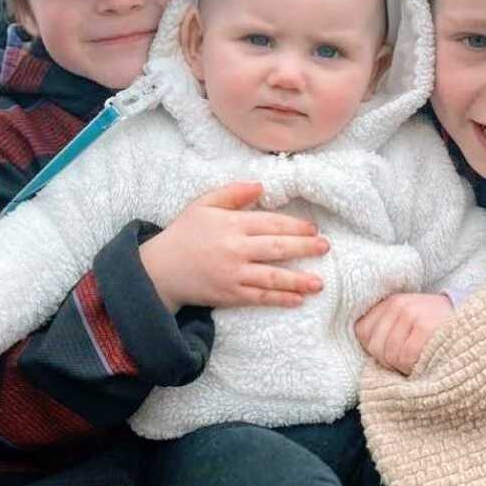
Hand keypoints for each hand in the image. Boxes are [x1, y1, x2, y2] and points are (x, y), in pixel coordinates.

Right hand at [140, 181, 328, 312]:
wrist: (160, 269)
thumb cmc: (184, 233)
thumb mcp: (203, 204)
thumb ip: (232, 193)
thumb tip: (261, 186)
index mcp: (231, 224)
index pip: (271, 223)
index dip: (295, 226)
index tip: (312, 228)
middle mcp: (235, 249)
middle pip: (277, 248)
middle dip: (305, 248)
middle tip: (325, 247)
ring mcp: (233, 274)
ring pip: (273, 277)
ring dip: (299, 280)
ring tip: (320, 282)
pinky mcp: (230, 295)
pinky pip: (260, 298)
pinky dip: (280, 299)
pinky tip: (297, 299)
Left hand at [355, 293, 454, 375]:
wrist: (477, 325)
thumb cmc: (438, 330)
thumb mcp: (410, 321)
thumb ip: (387, 330)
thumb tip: (368, 350)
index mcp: (390, 302)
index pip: (362, 332)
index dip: (375, 350)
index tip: (392, 355)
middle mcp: (398, 304)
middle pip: (375, 347)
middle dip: (389, 362)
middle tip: (408, 363)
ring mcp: (411, 313)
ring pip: (390, 355)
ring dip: (403, 367)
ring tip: (419, 362)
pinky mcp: (425, 326)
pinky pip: (406, 357)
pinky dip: (414, 367)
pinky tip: (427, 362)